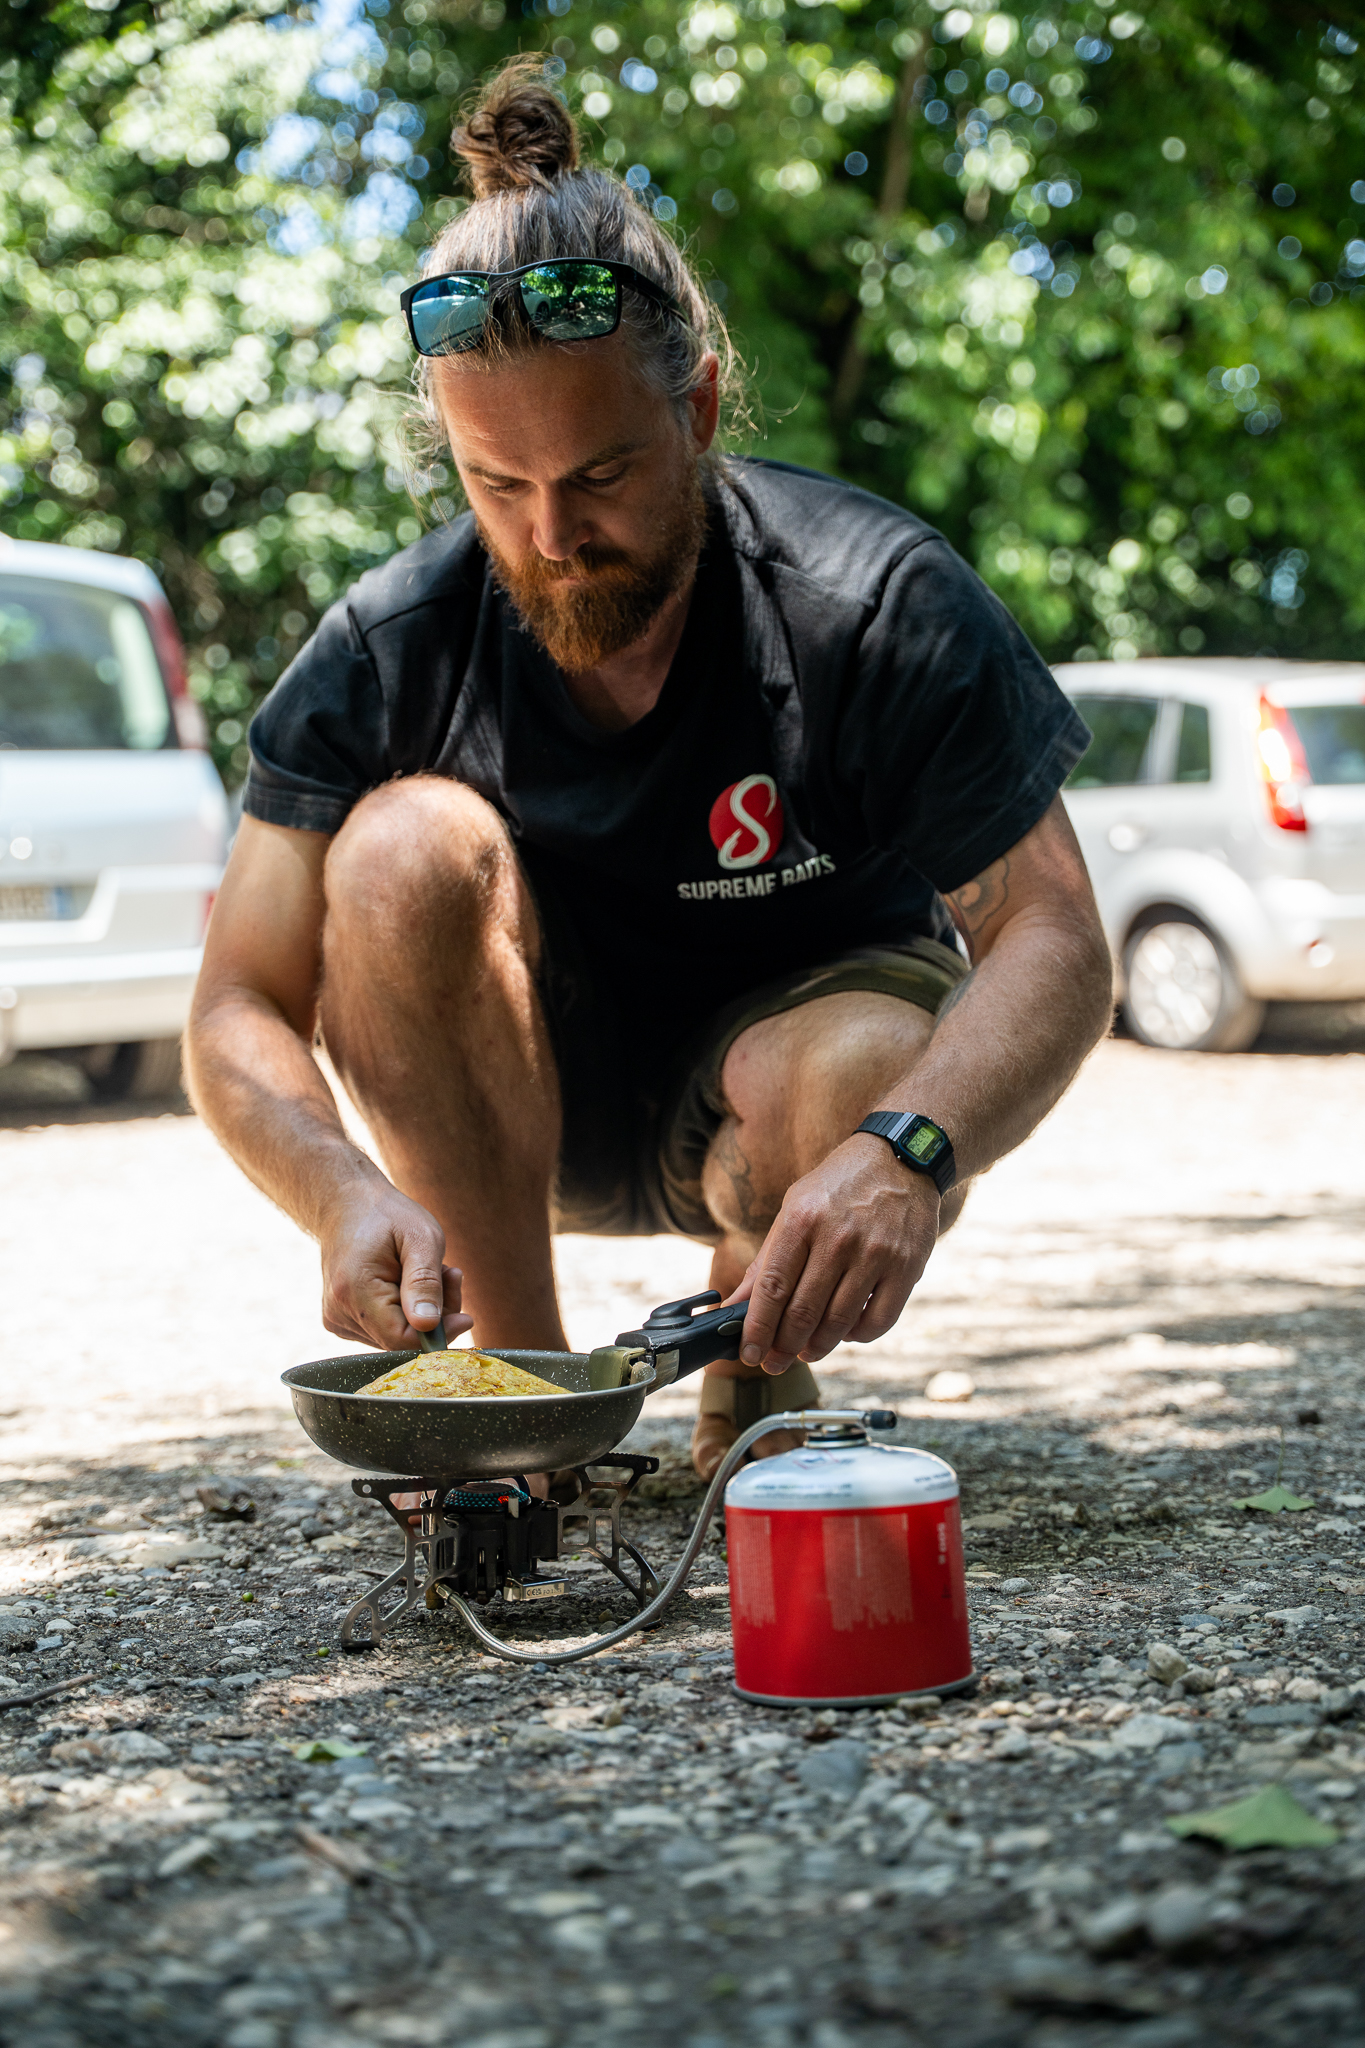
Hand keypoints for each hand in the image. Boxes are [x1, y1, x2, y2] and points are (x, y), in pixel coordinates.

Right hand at [320, 1185, 472, 1351]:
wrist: (346, 1202)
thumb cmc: (387, 1215)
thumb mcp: (421, 1238)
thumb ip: (426, 1282)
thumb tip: (429, 1326)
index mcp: (354, 1291)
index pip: (401, 1340)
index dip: (439, 1334)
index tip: (466, 1316)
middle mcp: (339, 1312)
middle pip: (401, 1340)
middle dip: (436, 1316)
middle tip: (451, 1276)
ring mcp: (338, 1318)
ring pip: (395, 1336)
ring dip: (423, 1312)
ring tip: (432, 1272)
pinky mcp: (342, 1319)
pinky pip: (384, 1329)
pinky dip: (406, 1311)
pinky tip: (410, 1281)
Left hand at [725, 1137, 939, 1370]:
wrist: (902, 1158)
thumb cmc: (839, 1187)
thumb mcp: (795, 1209)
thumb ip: (767, 1260)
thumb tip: (735, 1305)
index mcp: (802, 1219)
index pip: (772, 1288)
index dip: (757, 1328)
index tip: (749, 1353)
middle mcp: (838, 1237)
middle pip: (803, 1311)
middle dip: (783, 1347)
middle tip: (775, 1362)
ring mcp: (876, 1254)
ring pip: (839, 1322)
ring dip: (817, 1347)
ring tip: (806, 1351)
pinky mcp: (907, 1268)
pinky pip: (878, 1322)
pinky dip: (857, 1337)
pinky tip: (845, 1332)